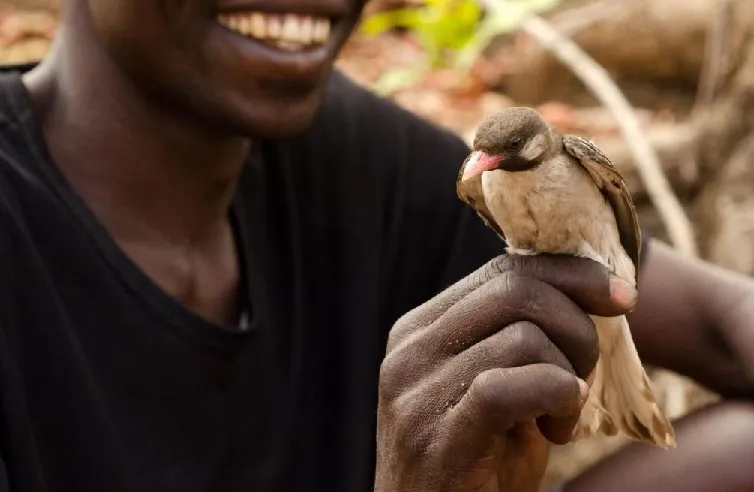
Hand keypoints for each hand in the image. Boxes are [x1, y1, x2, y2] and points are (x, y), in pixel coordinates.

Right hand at [374, 254, 638, 491]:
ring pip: (525, 338)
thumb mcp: (496, 387)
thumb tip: (590, 283)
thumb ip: (517, 335)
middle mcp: (410, 351)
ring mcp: (417, 393)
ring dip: (568, 379)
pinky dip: (555, 397)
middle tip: (583, 379)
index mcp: (420, 329)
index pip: (503, 272)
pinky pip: (509, 388)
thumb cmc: (477, 461)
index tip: (622, 297)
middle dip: (577, 329)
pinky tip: (558, 428)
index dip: (571, 275)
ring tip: (558, 422)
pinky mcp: (437, 438)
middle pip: (516, 292)